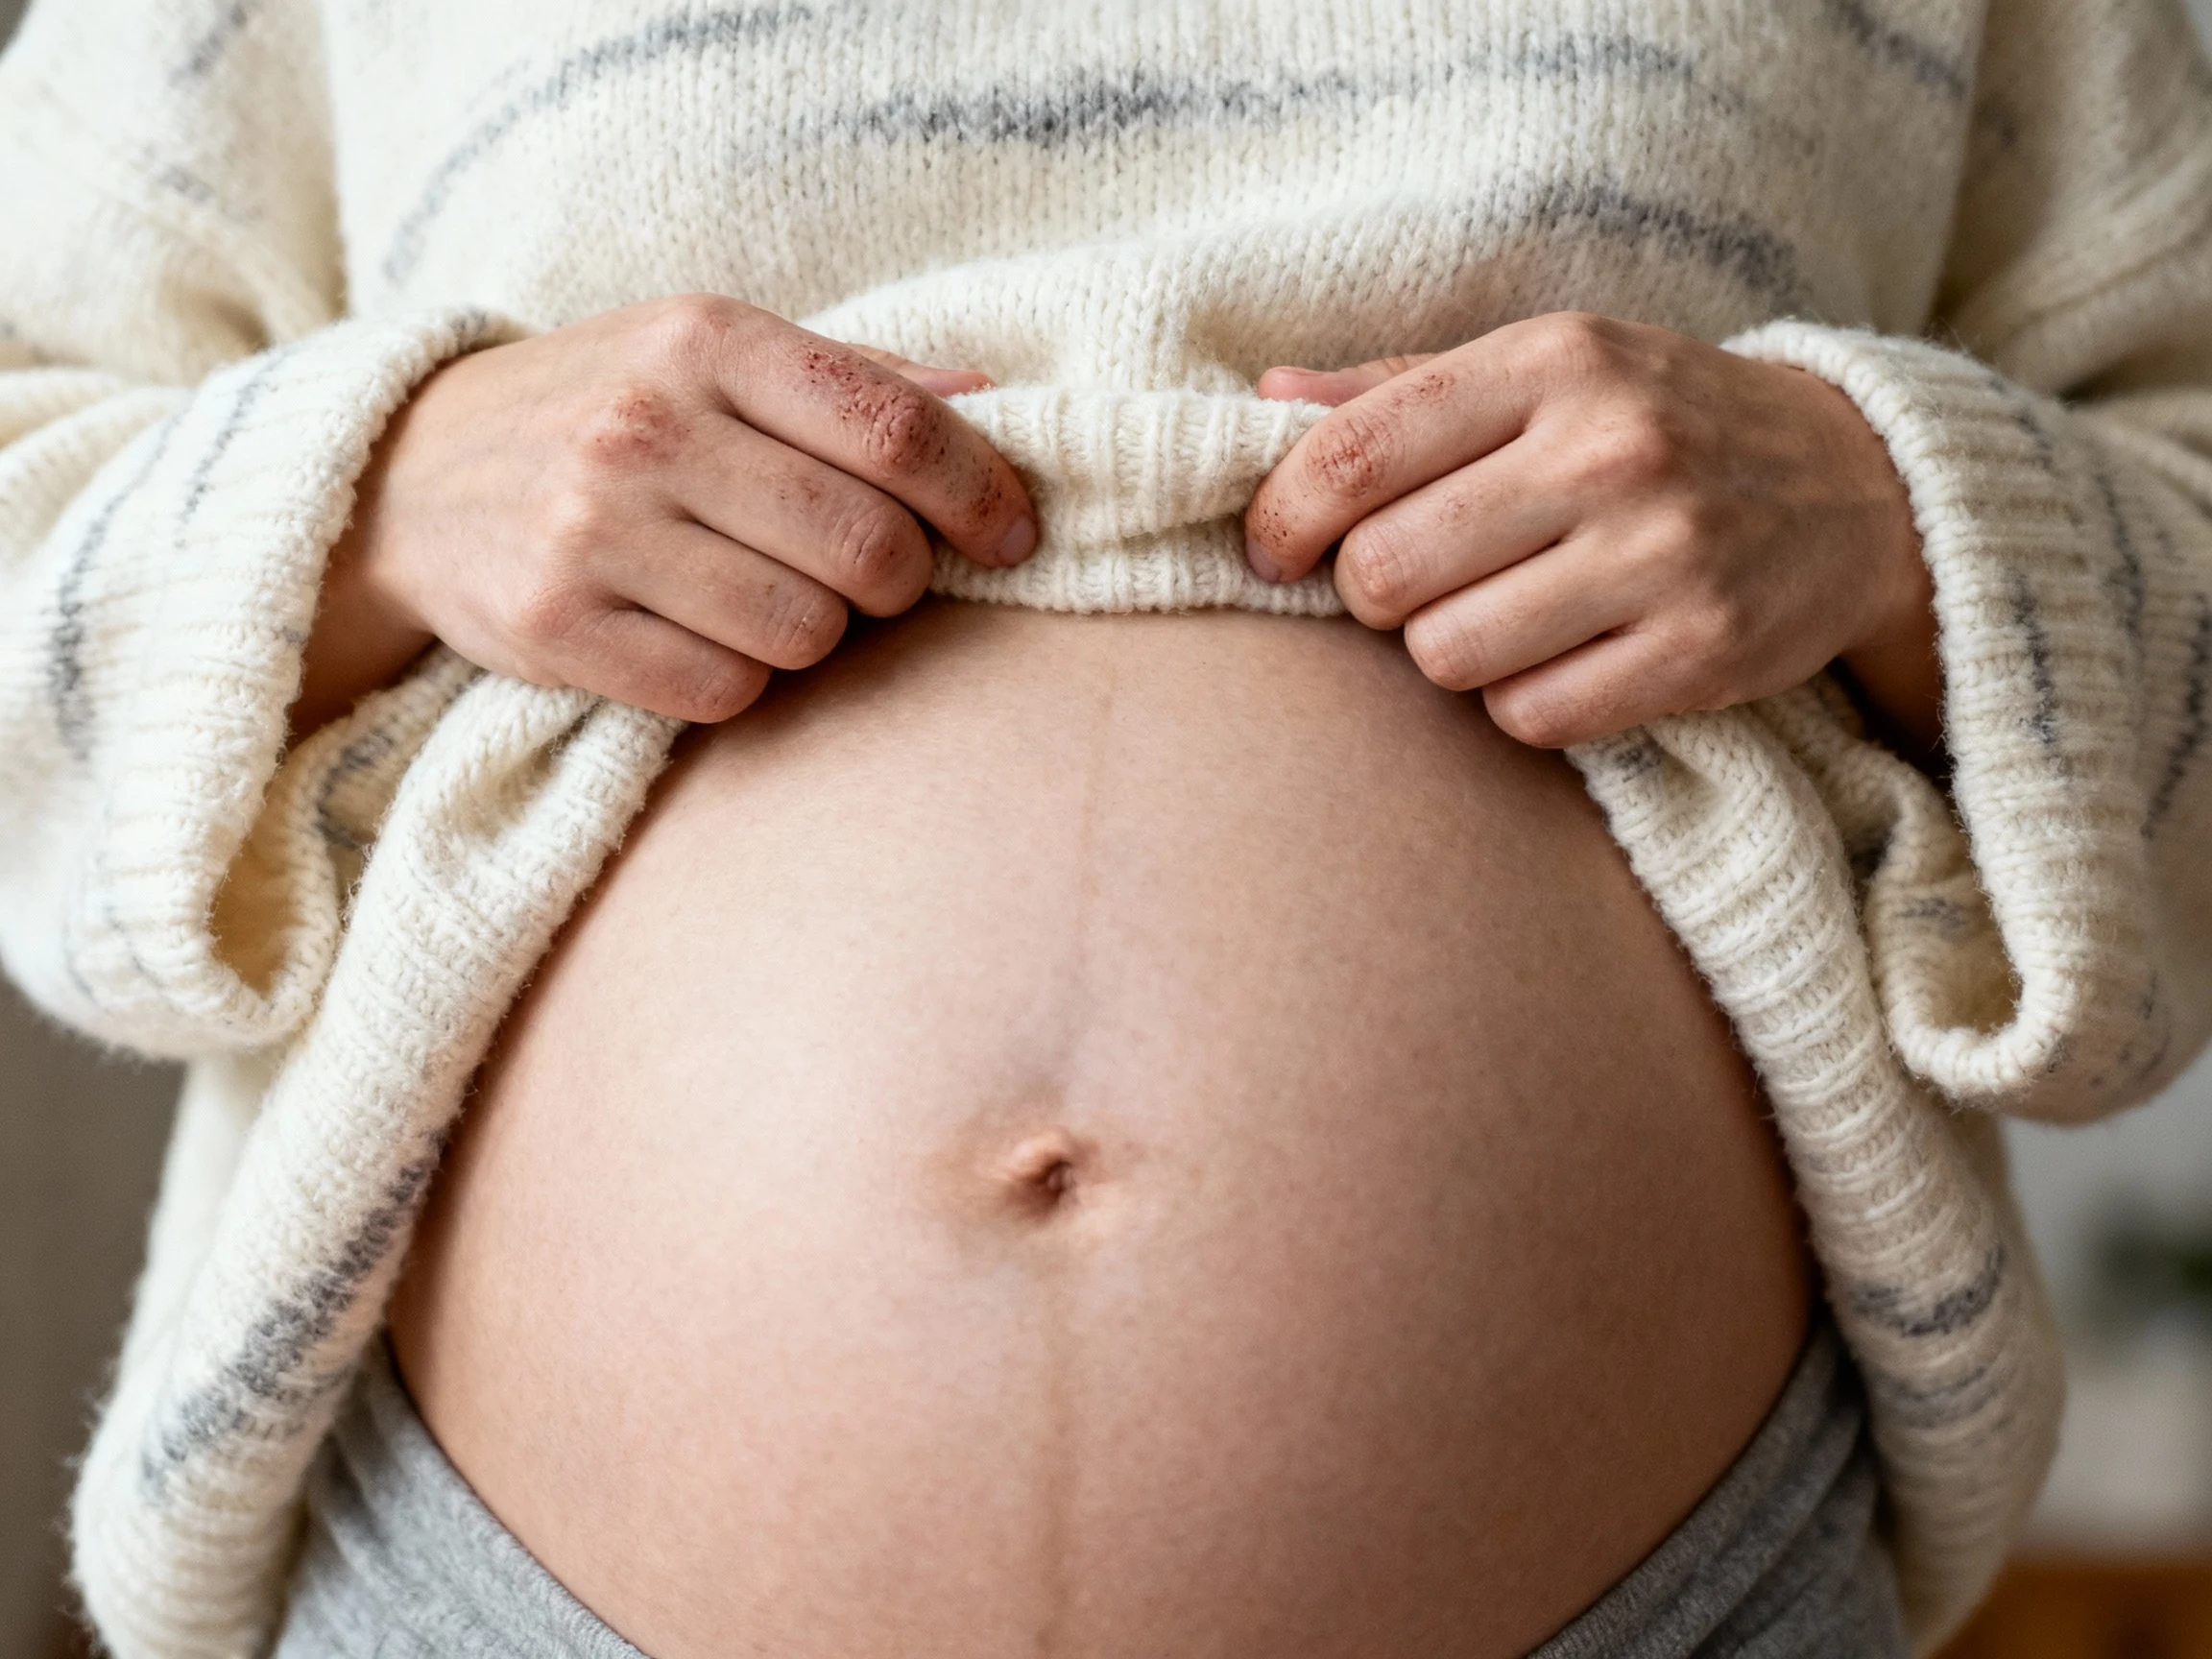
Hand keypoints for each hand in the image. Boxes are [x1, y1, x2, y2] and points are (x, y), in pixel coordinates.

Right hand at [295, 294, 1037, 732]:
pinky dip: (741, 678)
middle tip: (878, 577)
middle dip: (903, 580)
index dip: (980, 495)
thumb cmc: (600, 408)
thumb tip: (988, 402)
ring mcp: (593, 530)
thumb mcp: (708, 354)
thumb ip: (850, 377)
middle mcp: (647, 426)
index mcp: (705, 339)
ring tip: (772, 597)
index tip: (1012, 535)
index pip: (895, 430)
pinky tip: (705, 634)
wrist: (407, 477)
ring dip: (819, 635)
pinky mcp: (557, 627)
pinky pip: (725, 691)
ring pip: (805, 633)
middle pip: (868, 546)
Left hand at [1243, 312, 1939, 753]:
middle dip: (1371, 594)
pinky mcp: (1702, 651)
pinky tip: (1563, 658)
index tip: (1273, 551)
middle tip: (1413, 583)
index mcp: (1551, 360)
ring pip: (1446, 656)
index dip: (1281, 519)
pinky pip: (1531, 716)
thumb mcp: (1544, 371)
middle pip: (1385, 572)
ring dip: (1446, 652)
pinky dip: (1522, 703)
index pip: (1353, 452)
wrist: (1858, 487)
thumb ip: (1401, 388)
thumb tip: (1264, 398)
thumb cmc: (1657, 424)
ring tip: (1499, 616)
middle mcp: (1608, 449)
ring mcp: (1663, 553)